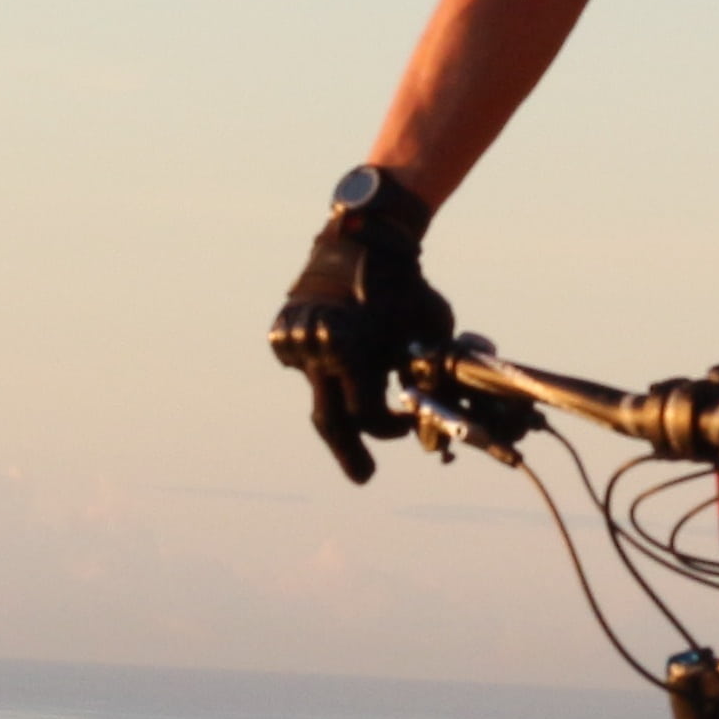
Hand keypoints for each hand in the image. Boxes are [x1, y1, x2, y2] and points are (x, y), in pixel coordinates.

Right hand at [269, 177, 455, 484]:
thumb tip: (436, 414)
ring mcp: (294, 341)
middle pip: (329, 422)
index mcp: (351, 351)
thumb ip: (426, 374)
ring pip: (317, 390)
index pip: (367, 416)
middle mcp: (316, 351)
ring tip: (358, 369)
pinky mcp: (281, 332)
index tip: (405, 423)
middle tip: (364, 477)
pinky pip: (303, 364)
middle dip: (348, 453)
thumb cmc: (406, 287)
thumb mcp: (430, 331)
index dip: (391, 428)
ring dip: (339, 394)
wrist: (364, 240)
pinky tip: (340, 341)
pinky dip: (321, 366)